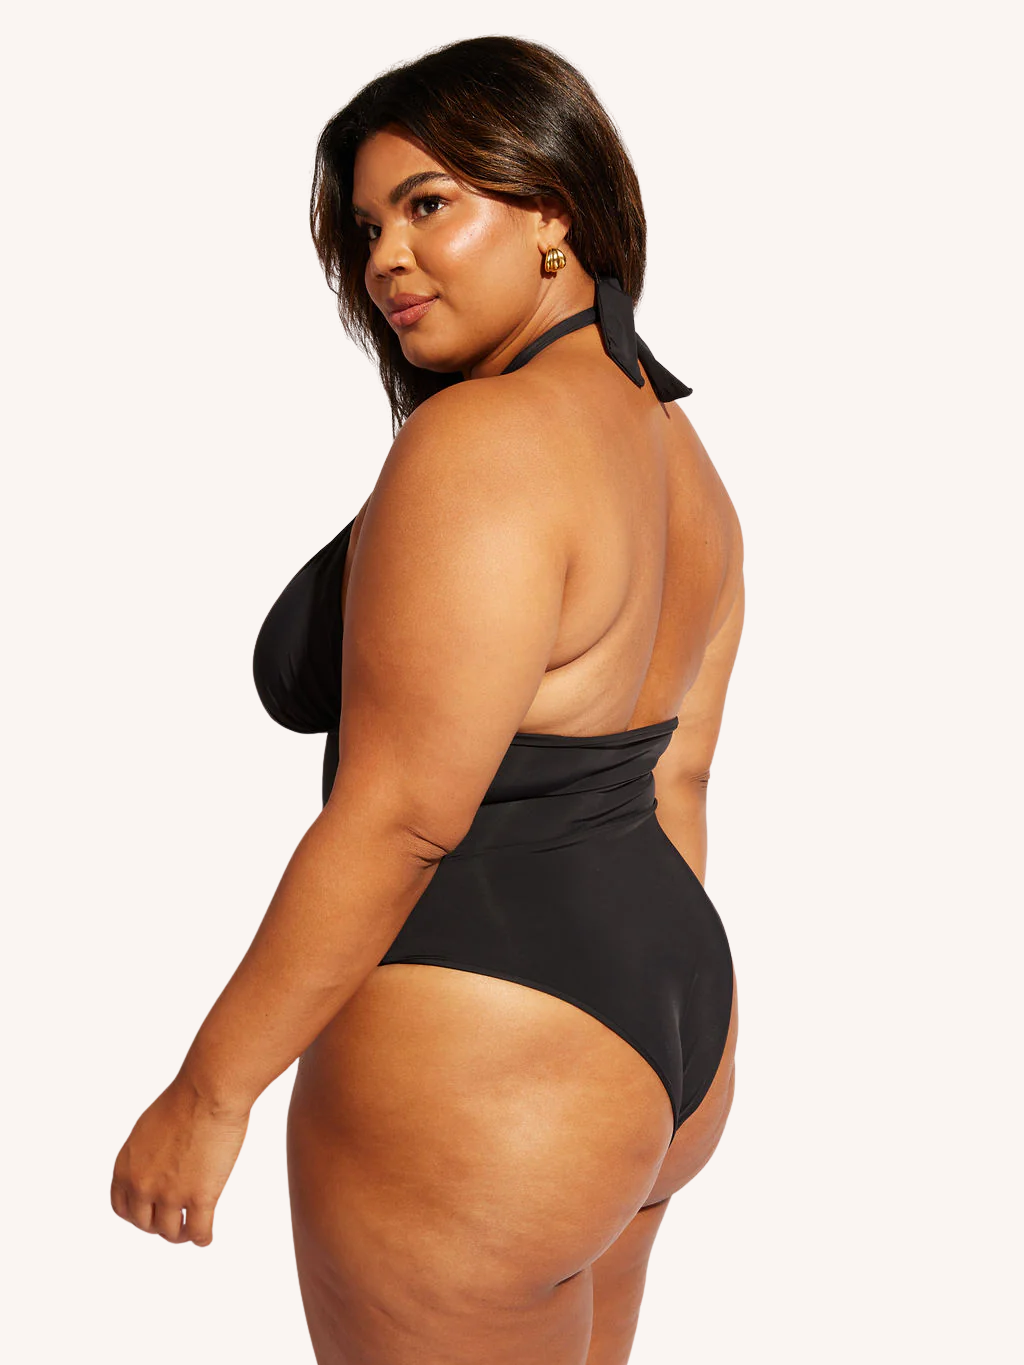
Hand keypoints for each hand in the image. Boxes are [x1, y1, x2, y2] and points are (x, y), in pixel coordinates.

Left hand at [110, 1075, 249, 1245]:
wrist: (209, 1090)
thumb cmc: (185, 1098)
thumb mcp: (148, 1128)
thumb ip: (143, 1155)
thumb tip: (152, 1170)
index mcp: (126, 1167)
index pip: (122, 1208)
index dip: (137, 1215)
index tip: (151, 1213)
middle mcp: (142, 1185)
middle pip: (145, 1224)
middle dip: (160, 1224)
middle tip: (175, 1220)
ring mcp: (171, 1194)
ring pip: (172, 1233)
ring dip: (181, 1234)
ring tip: (192, 1229)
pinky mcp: (200, 1197)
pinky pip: (199, 1233)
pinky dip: (202, 1238)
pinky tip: (207, 1236)